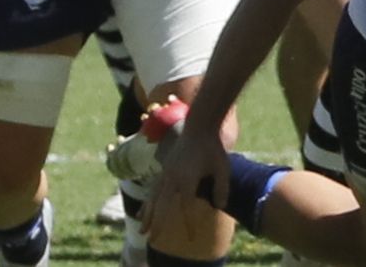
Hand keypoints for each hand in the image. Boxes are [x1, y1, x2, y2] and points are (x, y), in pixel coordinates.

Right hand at [141, 121, 229, 237]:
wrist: (199, 126)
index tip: (191, 238)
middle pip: (162, 204)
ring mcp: (166, 172)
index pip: (186, 206)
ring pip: (154, 198)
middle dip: (157, 223)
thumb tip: (220, 207)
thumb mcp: (222, 167)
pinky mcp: (165, 169)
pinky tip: (144, 211)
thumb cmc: (213, 147)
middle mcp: (173, 177)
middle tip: (151, 239)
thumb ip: (222, 188)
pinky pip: (153, 189)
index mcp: (187, 178)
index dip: (189, 222)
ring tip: (143, 230)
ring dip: (148, 214)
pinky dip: (148, 202)